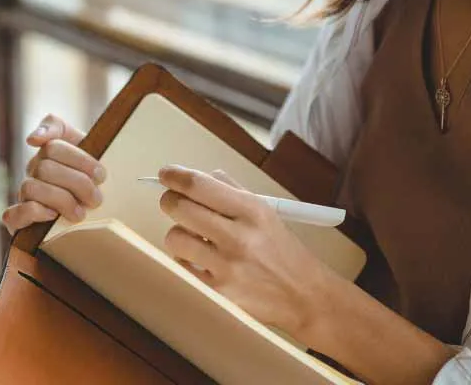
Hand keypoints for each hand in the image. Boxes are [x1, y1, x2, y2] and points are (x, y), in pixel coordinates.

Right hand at [1, 115, 104, 232]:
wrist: (92, 218)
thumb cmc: (92, 182)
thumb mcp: (91, 151)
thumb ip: (62, 130)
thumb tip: (32, 138)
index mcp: (50, 152)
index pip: (55, 146)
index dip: (80, 160)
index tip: (101, 174)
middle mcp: (34, 170)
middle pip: (46, 168)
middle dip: (77, 184)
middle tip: (96, 199)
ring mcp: (24, 194)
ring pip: (31, 188)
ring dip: (61, 201)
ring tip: (80, 213)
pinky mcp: (16, 220)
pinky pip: (14, 213)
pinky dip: (35, 213)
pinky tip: (53, 216)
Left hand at [156, 165, 335, 339]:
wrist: (303, 296)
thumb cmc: (282, 251)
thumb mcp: (266, 212)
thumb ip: (233, 190)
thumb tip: (200, 176)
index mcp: (251, 211)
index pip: (199, 185)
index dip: (175, 175)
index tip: (166, 173)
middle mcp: (237, 237)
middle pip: (180, 208)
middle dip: (170, 200)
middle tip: (174, 202)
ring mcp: (226, 267)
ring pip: (174, 237)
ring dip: (179, 233)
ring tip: (194, 237)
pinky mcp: (218, 292)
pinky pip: (181, 266)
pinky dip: (186, 259)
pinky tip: (201, 259)